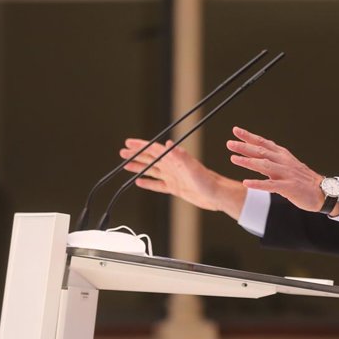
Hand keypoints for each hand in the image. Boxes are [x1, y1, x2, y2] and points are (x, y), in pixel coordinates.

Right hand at [119, 138, 245, 218]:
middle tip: (122, 153)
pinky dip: (148, 183)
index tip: (128, 143)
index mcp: (175, 160)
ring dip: (139, 167)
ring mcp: (173, 177)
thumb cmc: (208, 180)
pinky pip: (158, 185)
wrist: (217, 194)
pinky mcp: (175, 188)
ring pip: (152, 171)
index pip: (154, 150)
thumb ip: (181, 156)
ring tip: (126, 166)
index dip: (141, 146)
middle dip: (136, 155)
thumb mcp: (193, 168)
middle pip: (150, 158)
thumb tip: (169, 144)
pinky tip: (139, 182)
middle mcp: (173, 167)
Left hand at [227, 126, 326, 212]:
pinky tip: (246, 183)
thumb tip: (257, 152)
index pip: (264, 143)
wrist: (324, 191)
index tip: (236, 130)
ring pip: (265, 165)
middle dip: (244, 147)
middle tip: (229, 143)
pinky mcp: (289, 187)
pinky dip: (258, 184)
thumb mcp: (288, 165)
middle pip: (262, 151)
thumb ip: (273, 159)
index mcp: (283, 156)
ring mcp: (287, 174)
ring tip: (233, 159)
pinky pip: (271, 185)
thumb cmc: (304, 180)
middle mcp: (284, 162)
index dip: (249, 136)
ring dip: (248, 162)